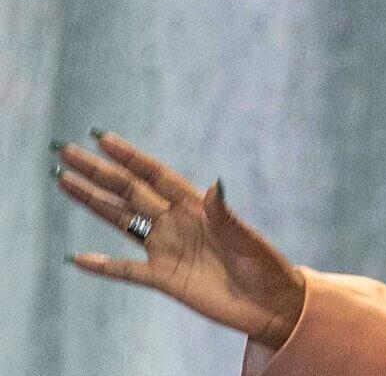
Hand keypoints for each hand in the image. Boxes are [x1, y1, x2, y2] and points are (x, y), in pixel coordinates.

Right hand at [53, 131, 305, 349]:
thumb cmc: (264, 265)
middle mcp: (175, 222)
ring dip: (92, 202)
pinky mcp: (163, 279)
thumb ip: (224, 215)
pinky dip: (102, 265)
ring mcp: (166, 249)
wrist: (269, 303)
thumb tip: (214, 183)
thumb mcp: (245, 238)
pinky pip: (126, 271)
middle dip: (97, 172)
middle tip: (65, 152)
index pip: (154, 175)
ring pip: (120, 221)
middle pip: (128, 191)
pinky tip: (77, 258)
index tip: (101, 137)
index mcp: (196, 206)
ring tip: (63, 182)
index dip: (128, 156)